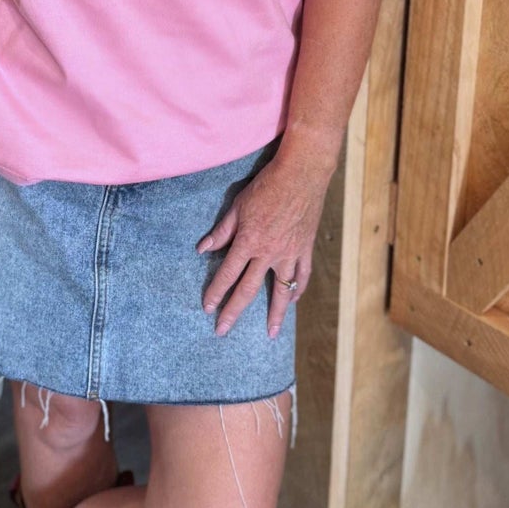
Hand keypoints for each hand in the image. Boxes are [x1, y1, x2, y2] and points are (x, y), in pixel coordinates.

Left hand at [195, 147, 328, 339]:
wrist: (302, 174)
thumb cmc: (267, 186)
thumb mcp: (238, 205)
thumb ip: (222, 231)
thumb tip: (203, 249)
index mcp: (249, 241)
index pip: (228, 274)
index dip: (216, 292)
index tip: (207, 308)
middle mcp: (269, 253)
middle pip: (248, 289)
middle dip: (234, 312)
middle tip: (223, 331)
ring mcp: (290, 253)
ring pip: (281, 291)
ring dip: (275, 314)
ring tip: (270, 333)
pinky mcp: (305, 249)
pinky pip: (301, 276)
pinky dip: (297, 291)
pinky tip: (291, 302)